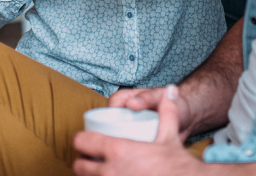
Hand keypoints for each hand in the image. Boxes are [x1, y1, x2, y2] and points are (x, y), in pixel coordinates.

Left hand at [73, 85, 204, 175]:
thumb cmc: (176, 164)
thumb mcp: (171, 136)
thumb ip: (169, 111)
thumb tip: (173, 89)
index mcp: (118, 150)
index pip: (82, 143)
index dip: (81, 141)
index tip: (86, 142)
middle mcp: (110, 171)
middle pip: (79, 167)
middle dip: (83, 162)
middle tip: (90, 159)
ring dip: (89, 175)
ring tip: (96, 172)